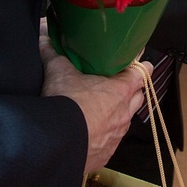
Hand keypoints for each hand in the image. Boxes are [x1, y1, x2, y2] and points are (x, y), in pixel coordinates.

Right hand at [39, 28, 150, 174]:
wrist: (55, 144)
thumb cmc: (65, 104)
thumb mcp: (58, 73)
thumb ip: (53, 52)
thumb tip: (42, 33)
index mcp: (121, 89)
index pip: (143, 72)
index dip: (142, 67)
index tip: (139, 63)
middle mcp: (125, 112)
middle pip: (138, 97)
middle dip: (131, 91)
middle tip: (117, 86)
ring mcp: (117, 135)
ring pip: (126, 120)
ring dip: (118, 114)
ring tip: (101, 110)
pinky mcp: (106, 153)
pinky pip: (112, 142)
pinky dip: (105, 136)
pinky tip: (92, 133)